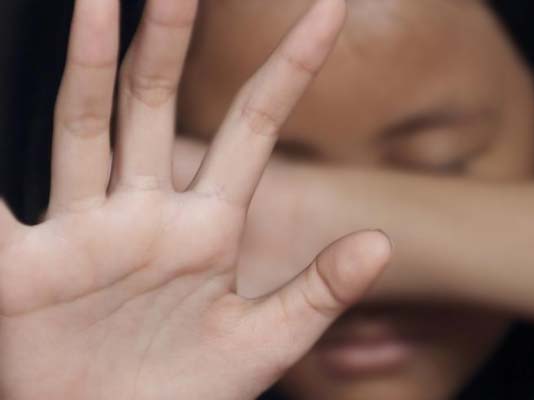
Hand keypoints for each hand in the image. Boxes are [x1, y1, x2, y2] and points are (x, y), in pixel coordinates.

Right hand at [0, 1, 390, 398]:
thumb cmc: (191, 394)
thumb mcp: (266, 342)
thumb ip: (319, 291)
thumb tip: (381, 242)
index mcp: (209, 225)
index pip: (254, 126)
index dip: (290, 69)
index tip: (328, 12)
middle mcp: (147, 212)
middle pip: (157, 106)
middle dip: (170, 42)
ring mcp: (87, 230)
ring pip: (88, 127)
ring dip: (91, 65)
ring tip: (96, 3)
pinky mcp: (27, 262)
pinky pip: (2, 203)